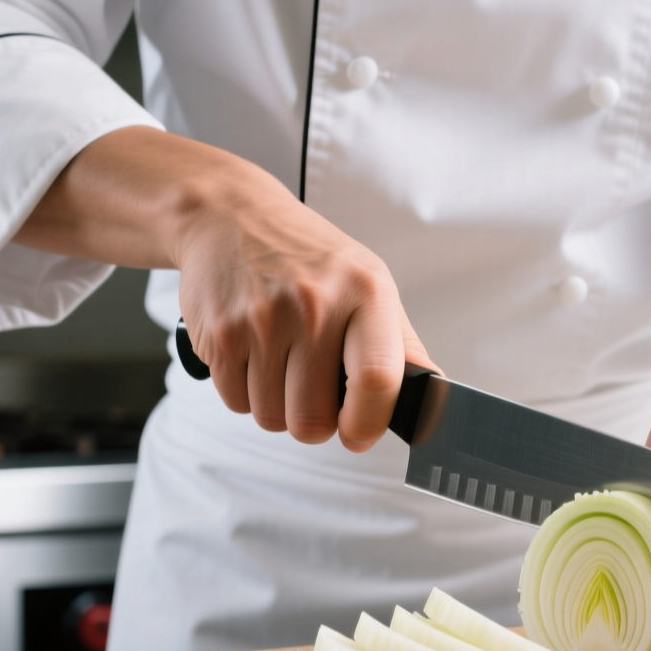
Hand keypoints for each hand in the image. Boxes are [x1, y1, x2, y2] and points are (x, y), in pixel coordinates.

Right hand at [15, 127, 436, 450]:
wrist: (231, 217)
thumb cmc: (309, 258)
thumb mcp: (369, 285)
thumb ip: (401, 347)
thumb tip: (432, 403)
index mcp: (365, 293)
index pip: (377, 380)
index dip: (369, 423)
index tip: (359, 433)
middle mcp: (313, 304)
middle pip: (314, 419)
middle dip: (315, 422)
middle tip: (314, 393)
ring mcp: (262, 319)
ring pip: (273, 418)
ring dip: (279, 407)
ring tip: (283, 365)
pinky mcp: (219, 334)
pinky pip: (236, 403)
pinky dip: (246, 393)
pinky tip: (254, 356)